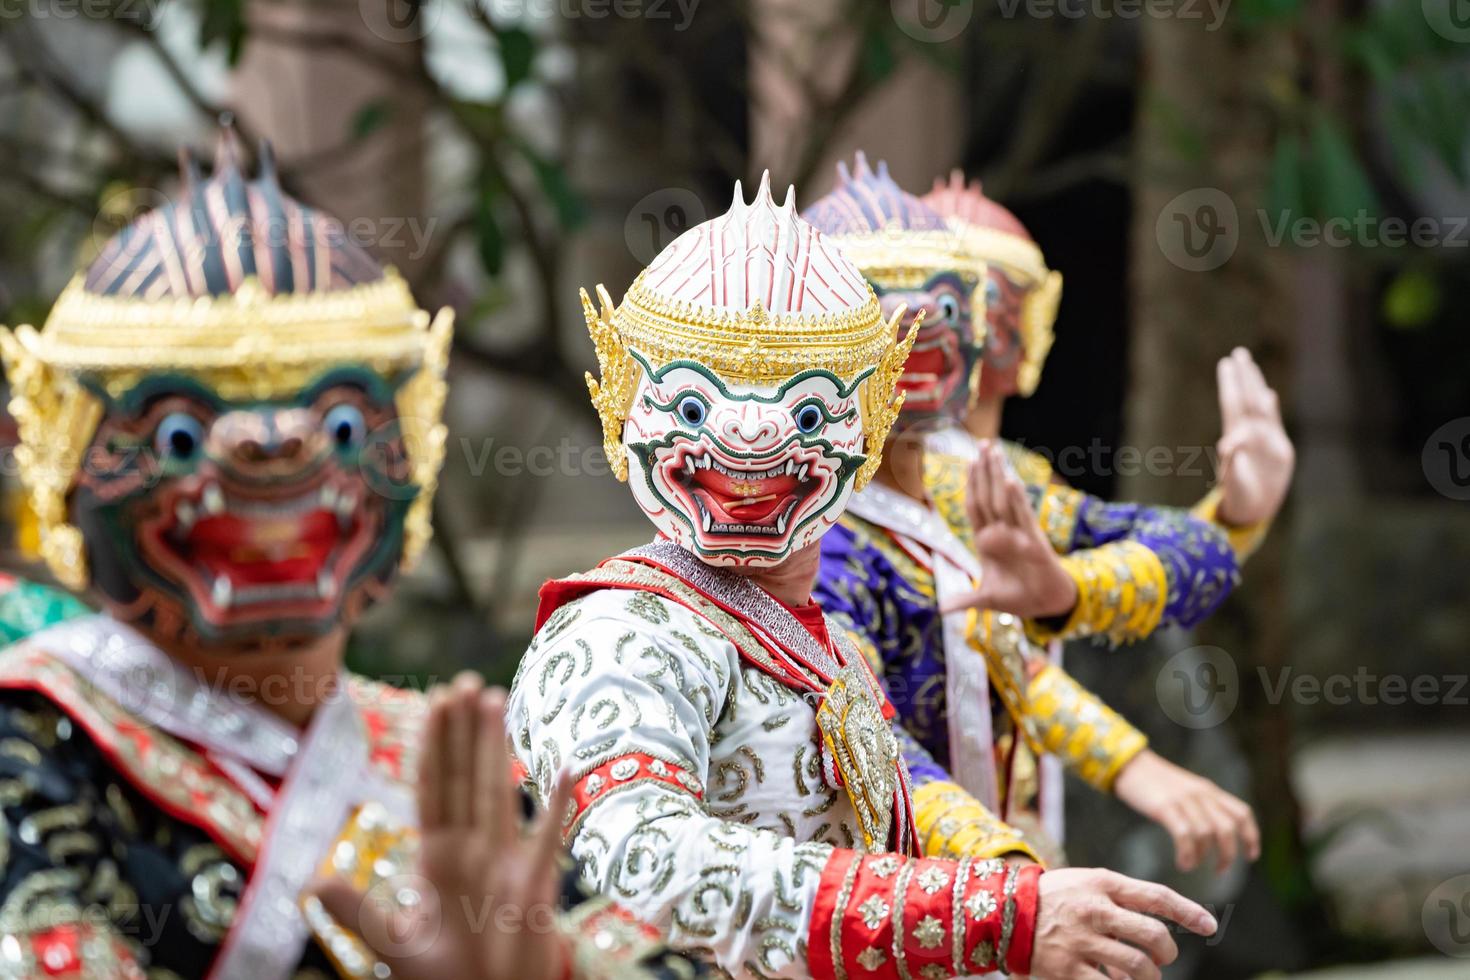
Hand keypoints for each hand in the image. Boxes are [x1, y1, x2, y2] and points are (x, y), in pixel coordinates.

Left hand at [310, 678, 573, 979]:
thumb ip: (358, 912)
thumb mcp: (393, 946)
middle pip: (465, 777)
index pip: (433, 788)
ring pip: (498, 791)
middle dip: (464, 730)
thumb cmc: (447, 979)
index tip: (435, 702)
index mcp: (437, 859)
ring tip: (497, 700)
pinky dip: (556, 805)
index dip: (433, 745)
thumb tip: (311, 882)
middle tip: (465, 681)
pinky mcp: (534, 885)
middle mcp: (471, 850)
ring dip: (497, 746)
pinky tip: (565, 769)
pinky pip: (547, 839)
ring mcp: (505, 863)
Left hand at [938, 441, 1077, 618]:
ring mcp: (1017, 535)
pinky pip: (1023, 517)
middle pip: (989, 496)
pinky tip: (1010, 481)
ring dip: (999, 476)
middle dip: (985, 471)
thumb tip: (942, 609)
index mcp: (988, 541)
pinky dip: (1017, 499)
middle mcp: (1001, 533)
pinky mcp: (1033, 542)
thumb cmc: (1018, 597)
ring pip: (1005, 500)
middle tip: (983, 444)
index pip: (976, 507)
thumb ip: (965, 599)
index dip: (971, 485)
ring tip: (994, 451)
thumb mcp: (986, 599)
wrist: (1046, 606)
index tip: (969, 462)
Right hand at [1031, 868, 1217, 979]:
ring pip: (1138, 966)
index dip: (1188, 912)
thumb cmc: (1056, 897)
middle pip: (1153, 936)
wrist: (1003, 912)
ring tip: (1144, 976)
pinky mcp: (1067, 969)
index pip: (1156, 896)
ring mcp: (1080, 941)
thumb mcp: (1087, 883)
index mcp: (1101, 884)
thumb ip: (1122, 899)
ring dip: (1149, 976)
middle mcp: (1094, 910)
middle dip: (1167, 952)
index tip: (1209, 926)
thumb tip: (1161, 929)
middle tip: (1163, 957)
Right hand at [1112, 749, 1259, 874]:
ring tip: (1191, 866)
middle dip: (1227, 854)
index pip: (1242, 813)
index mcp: (1209, 790)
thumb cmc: (1155, 782)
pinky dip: (1187, 854)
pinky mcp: (1165, 807)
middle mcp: (1201, 794)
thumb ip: (1201, 805)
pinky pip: (1184, 835)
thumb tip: (1212, 833)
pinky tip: (1182, 863)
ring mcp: (1183, 800)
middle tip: (1219, 870)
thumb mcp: (1186, 789)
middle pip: (1227, 828)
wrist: (1130, 764)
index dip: (1251, 836)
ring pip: (1206, 834)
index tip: (1251, 856)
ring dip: (1202, 857)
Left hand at [1215, 348, 1294, 526]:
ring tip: (1250, 365)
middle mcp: (1249, 435)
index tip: (1226, 364)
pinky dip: (1270, 410)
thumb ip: (1233, 465)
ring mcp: (1265, 440)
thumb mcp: (1234, 484)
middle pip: (1246, 400)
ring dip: (1256, 387)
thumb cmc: (1239, 498)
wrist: (1253, 510)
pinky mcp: (1279, 449)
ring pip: (1260, 408)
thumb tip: (1230, 445)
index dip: (1230, 385)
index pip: (1233, 405)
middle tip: (1238, 353)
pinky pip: (1273, 424)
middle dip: (1244, 377)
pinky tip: (1268, 394)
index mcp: (1236, 439)